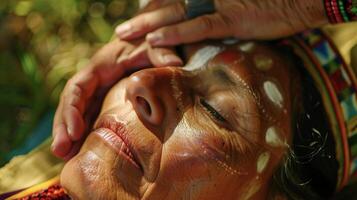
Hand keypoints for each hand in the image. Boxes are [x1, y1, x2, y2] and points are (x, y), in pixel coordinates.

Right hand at [51, 38, 181, 159]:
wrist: (148, 45)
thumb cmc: (148, 44)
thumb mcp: (153, 45)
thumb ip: (161, 53)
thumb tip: (175, 65)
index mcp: (99, 67)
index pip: (78, 88)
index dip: (72, 109)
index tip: (74, 131)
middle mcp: (94, 81)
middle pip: (71, 104)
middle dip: (63, 127)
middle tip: (60, 151)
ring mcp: (98, 93)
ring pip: (77, 114)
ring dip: (68, 134)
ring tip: (63, 158)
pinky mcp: (104, 102)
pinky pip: (89, 118)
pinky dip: (83, 135)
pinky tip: (79, 153)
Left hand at [116, 0, 327, 44]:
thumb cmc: (271, 3)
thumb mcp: (238, 6)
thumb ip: (216, 12)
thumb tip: (205, 23)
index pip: (174, 0)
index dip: (154, 10)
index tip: (137, 21)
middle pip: (168, 5)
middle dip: (143, 18)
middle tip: (121, 31)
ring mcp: (217, 4)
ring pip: (175, 14)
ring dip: (148, 25)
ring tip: (126, 35)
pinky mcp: (229, 18)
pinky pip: (196, 27)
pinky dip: (174, 33)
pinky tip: (155, 41)